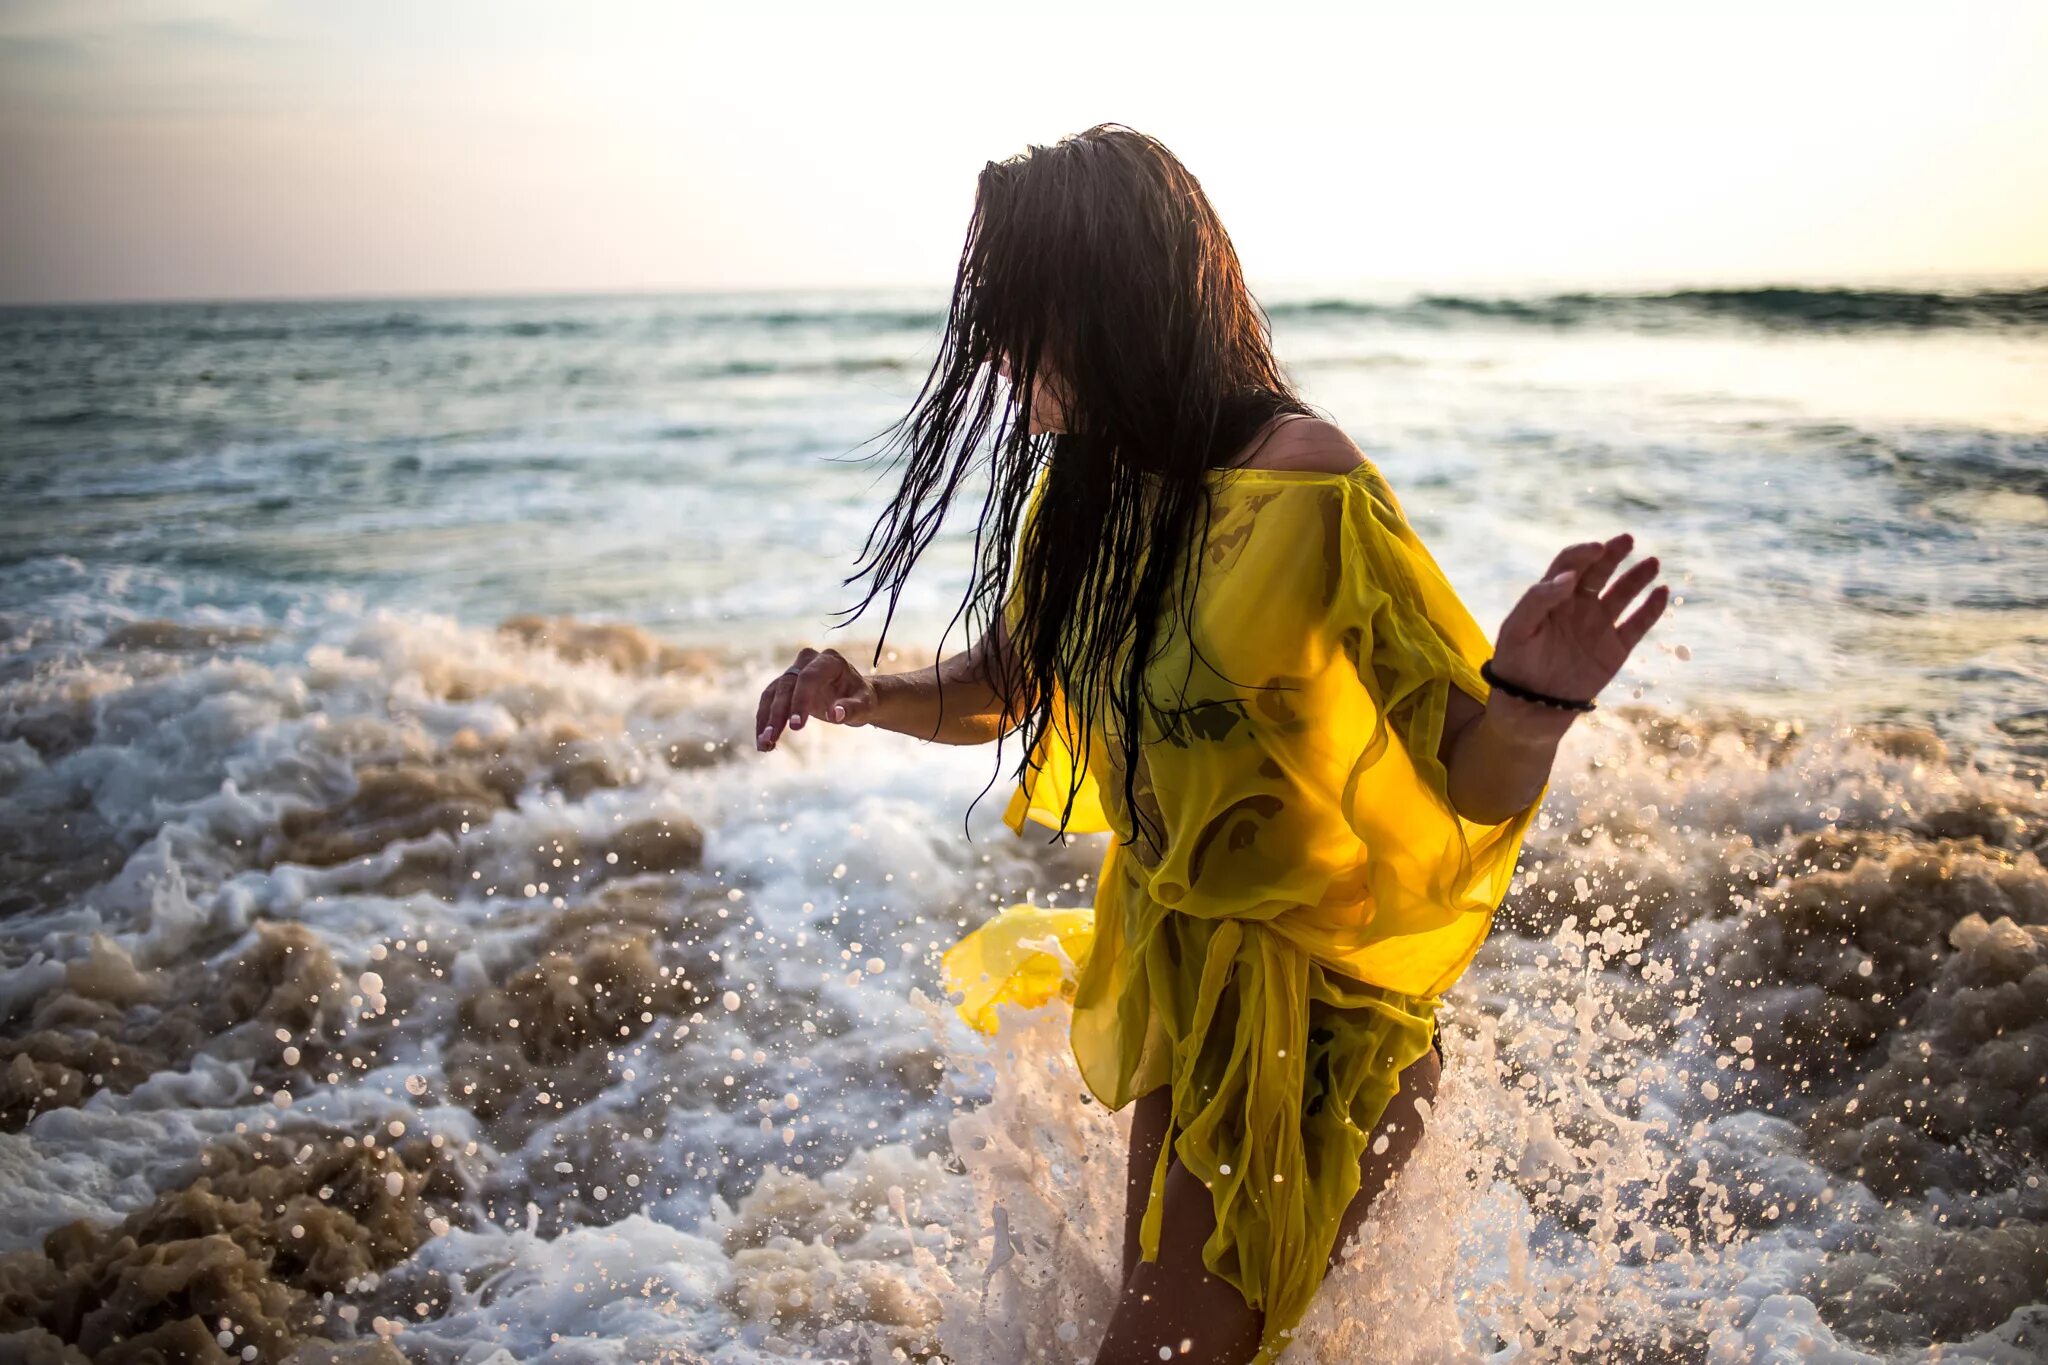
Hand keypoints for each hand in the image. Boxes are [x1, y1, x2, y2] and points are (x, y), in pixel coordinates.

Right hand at [756, 646, 879, 750]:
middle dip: (778, 713)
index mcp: (830, 661)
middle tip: (771, 738)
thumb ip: (852, 709)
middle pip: (787, 685)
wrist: (854, 695)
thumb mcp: (864, 705)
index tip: (796, 727)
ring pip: (773, 693)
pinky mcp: (784, 685)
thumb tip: (836, 715)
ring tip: (764, 744)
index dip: (800, 700)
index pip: (809, 677)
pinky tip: (763, 742)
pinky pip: (769, 701)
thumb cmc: (861, 699)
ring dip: (766, 719)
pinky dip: (765, 721)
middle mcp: (808, 661)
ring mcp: (794, 671)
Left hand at [1489, 532, 1669, 732]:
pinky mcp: (1615, 649)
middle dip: (1613, 554)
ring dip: (1637, 577)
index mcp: (1551, 596)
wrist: (1530, 708)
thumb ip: (1538, 599)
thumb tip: (1568, 578)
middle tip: (1626, 540)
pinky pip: (1637, 624)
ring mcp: (1598, 626)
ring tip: (1652, 563)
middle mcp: (1577, 606)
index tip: (1596, 548)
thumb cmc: (1516, 665)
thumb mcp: (1516, 629)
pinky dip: (1651, 609)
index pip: (1569, 564)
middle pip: (1599, 571)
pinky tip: (1662, 592)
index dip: (1582, 553)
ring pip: (1622, 594)